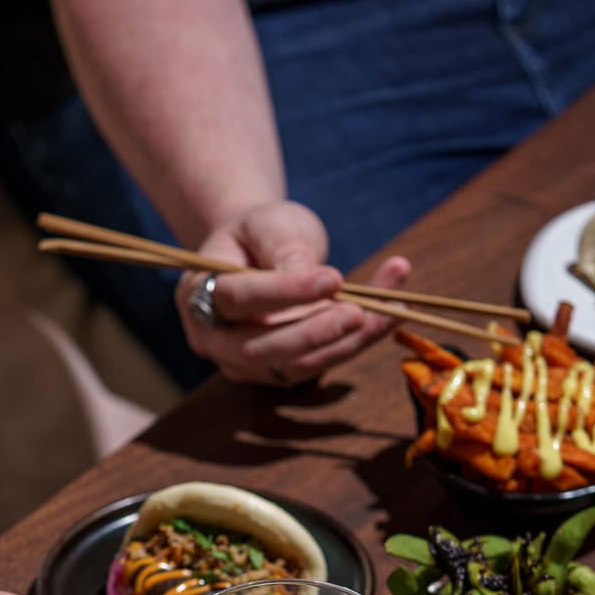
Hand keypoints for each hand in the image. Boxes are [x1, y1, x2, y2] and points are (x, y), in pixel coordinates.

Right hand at [174, 200, 410, 382]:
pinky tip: (395, 312)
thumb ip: (282, 246)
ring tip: (391, 308)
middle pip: (262, 349)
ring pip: (298, 365)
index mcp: (199, 295)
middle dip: (314, 334)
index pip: (240, 299)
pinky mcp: (282, 372)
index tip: (332, 278)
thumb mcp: (268, 222)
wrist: (258, 254)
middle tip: (359, 312)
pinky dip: (360, 342)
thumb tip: (309, 275)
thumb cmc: (258, 233)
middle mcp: (215, 340)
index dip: (286, 292)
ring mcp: (247, 364)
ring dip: (347, 342)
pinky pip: (323, 364)